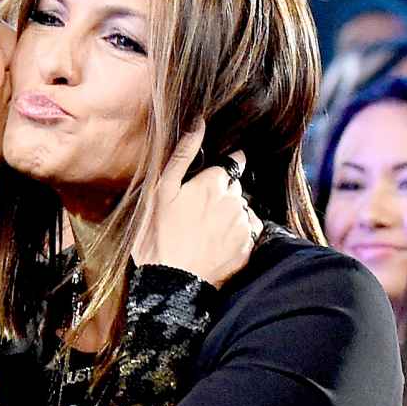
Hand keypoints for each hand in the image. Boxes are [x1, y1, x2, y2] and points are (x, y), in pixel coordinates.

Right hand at [132, 122, 261, 287]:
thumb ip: (182, 155)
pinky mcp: (248, 248)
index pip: (232, 163)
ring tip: (204, 235)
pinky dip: (236, 238)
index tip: (206, 187)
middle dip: (222, 197)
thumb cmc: (158, 236)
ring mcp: (243, 225)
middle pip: (236, 190)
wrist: (170, 283)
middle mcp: (235, 201)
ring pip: (242, 212)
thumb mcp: (161, 192)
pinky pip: (248, 235)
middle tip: (196, 216)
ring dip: (229, 218)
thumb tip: (199, 122)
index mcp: (214, 183)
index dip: (218, 174)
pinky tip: (215, 248)